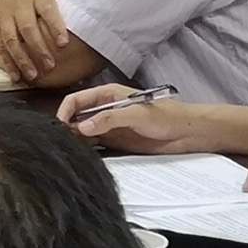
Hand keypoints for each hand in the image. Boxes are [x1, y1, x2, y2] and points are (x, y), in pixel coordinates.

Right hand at [59, 84, 195, 149]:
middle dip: (66, 126)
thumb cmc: (167, 116)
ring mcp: (109, 126)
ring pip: (82, 131)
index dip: (65, 111)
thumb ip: (109, 118)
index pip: (76, 100)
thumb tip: (82, 127)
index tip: (59, 126)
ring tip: (69, 149)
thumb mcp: (137, 114)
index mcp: (108, 94)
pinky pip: (94, 144)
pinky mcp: (115, 141)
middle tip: (61, 141)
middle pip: (76, 116)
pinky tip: (81, 154)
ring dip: (75, 139)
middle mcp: (105, 109)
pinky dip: (85, 148)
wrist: (187, 133)